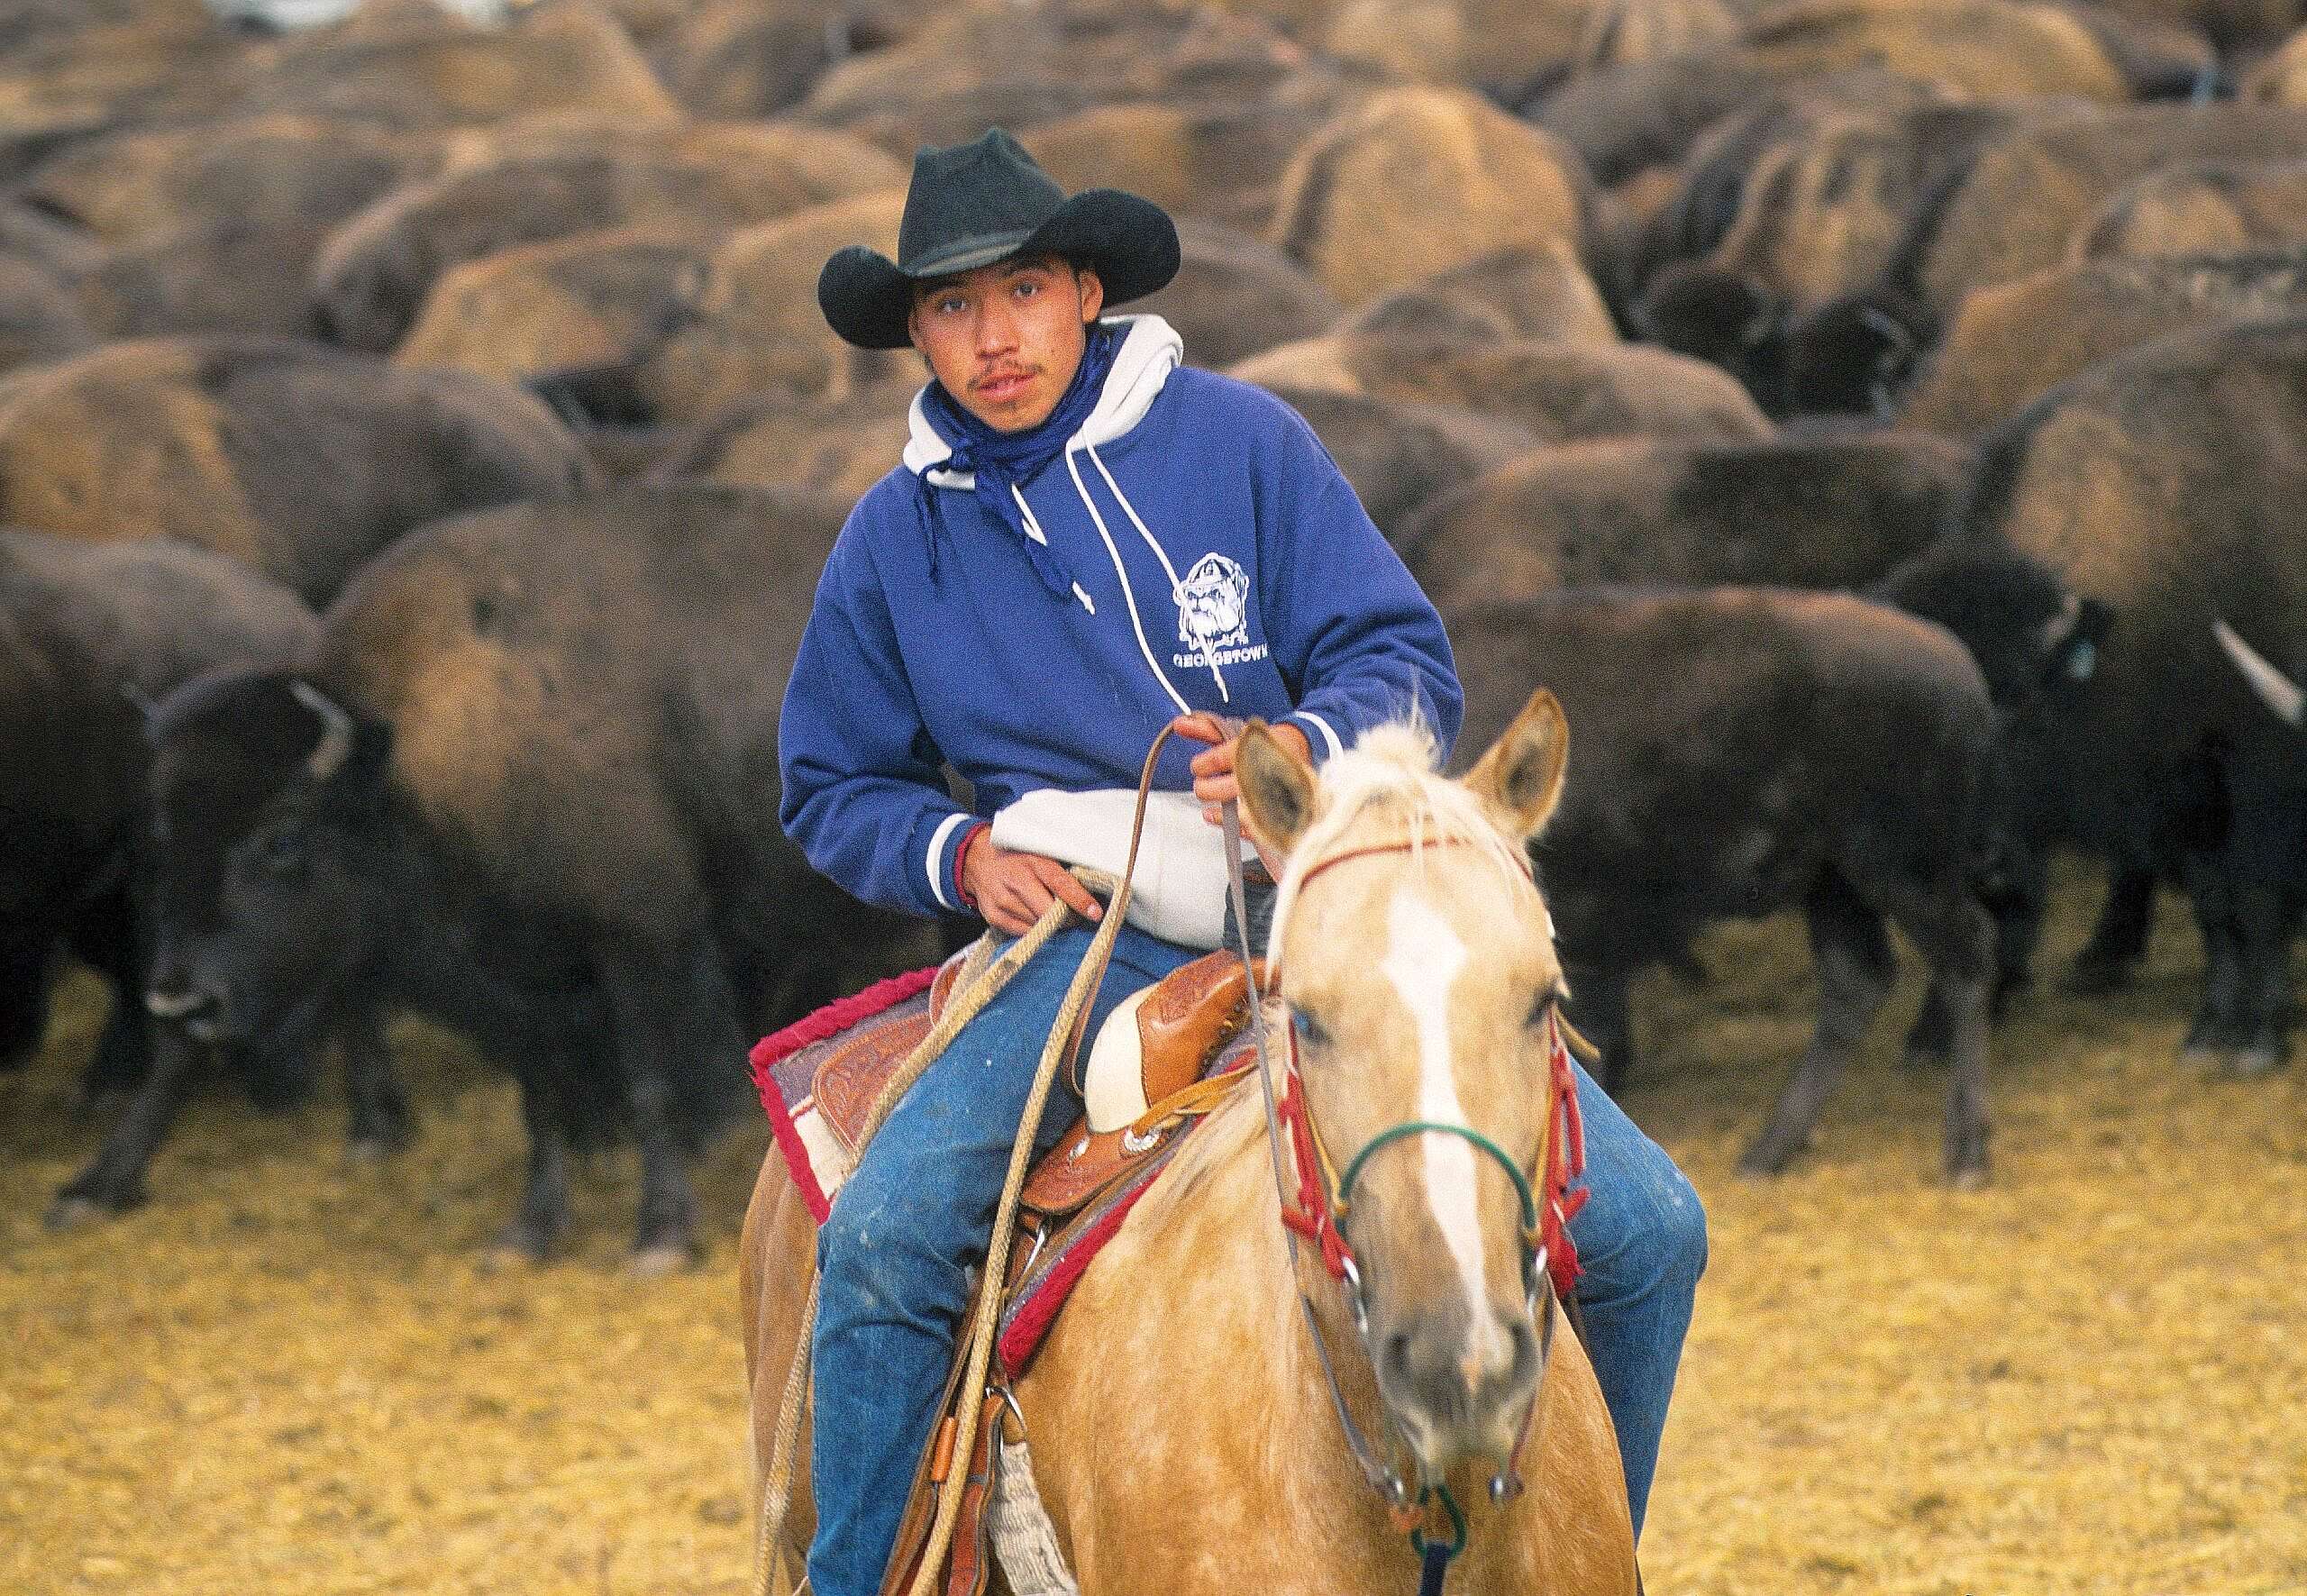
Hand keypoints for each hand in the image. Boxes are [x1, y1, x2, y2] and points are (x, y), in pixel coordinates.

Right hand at [961, 838, 1104, 935]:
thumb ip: (1060, 871)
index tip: (1095, 913)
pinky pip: (1023, 933)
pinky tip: (1033, 917)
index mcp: (1033, 862)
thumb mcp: (1039, 853)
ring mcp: (1003, 901)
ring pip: (1038, 926)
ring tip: (1051, 914)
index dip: (1080, 900)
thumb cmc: (1016, 856)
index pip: (1061, 885)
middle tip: (1074, 916)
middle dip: (1067, 918)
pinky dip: (1033, 928)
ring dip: (1050, 924)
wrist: (976, 859)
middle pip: (1049, 912)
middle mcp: (1016, 882)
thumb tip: (1090, 890)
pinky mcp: (994, 916)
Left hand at [1172, 713, 1310, 824]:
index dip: (1201, 766)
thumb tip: (1179, 724)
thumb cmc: (1264, 744)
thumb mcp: (1236, 732)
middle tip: (1203, 786)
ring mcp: (1269, 797)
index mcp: (1251, 750)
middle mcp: (1260, 774)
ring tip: (1209, 809)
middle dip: (1206, 789)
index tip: (1199, 766)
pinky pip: (1253, 829)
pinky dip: (1234, 827)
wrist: (1299, 752)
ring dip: (1219, 813)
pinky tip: (1220, 818)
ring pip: (1239, 813)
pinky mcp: (1276, 814)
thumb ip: (1206, 729)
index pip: (1217, 761)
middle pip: (1225, 789)